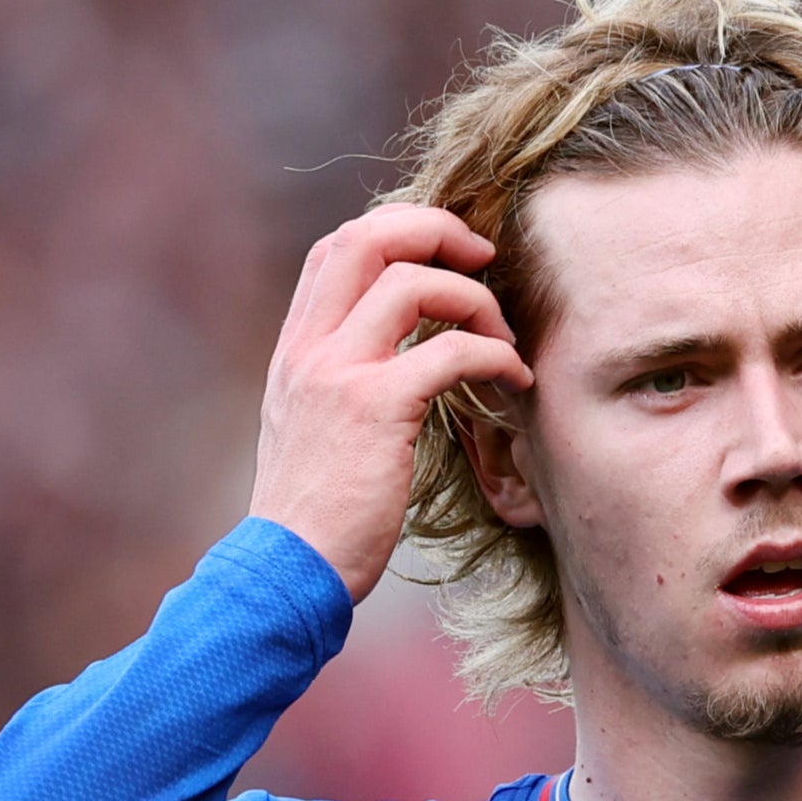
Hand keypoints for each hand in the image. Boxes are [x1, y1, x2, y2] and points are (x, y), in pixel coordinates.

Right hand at [247, 205, 530, 600]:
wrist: (287, 571)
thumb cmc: (313, 513)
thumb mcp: (309, 426)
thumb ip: (337, 378)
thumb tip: (393, 353)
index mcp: (295, 348)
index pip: (338, 247)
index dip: (399, 229)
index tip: (447, 255)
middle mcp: (310, 348)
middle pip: (369, 237)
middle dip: (437, 230)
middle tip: (484, 258)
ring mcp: (337, 374)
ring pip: (414, 283)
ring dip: (476, 300)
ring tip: (505, 339)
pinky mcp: (375, 410)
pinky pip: (449, 352)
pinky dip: (495, 355)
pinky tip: (514, 381)